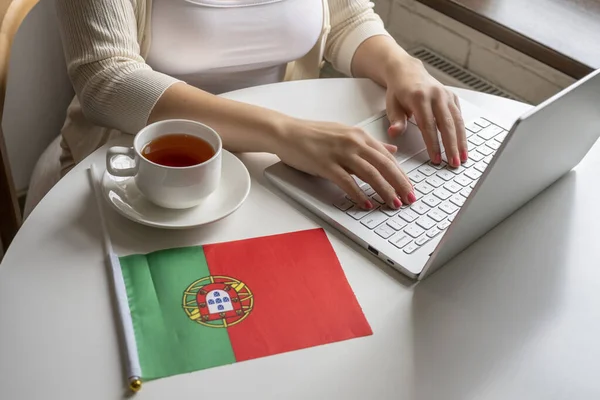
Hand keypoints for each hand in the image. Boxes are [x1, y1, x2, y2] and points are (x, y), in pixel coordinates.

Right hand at [275, 119, 416, 209]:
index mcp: (359, 135)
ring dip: (384, 191)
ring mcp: (340, 153)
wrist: (287, 132)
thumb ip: (368, 144)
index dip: (401, 174)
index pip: (387, 157)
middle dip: (399, 184)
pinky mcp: (326, 164)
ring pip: (370, 174)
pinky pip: (347, 182)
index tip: (409, 188)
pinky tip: (366, 204)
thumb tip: (391, 151)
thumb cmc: (313, 135)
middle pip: (384, 165)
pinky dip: (359, 194)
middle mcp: (353, 142)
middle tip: (409, 199)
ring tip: (393, 204)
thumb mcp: (345, 134)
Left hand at [384, 57, 466, 167]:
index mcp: (419, 97)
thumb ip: (396, 120)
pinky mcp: (452, 96)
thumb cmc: (398, 91)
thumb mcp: (391, 105)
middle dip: (451, 146)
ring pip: (457, 121)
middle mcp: (436, 95)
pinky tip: (463, 145)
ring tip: (462, 158)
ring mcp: (446, 95)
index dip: (433, 144)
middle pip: (447, 125)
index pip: (428, 126)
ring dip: (461, 141)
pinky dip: (462, 131)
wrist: (407, 71)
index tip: (436, 159)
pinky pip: (459, 116)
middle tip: (454, 163)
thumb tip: (394, 133)